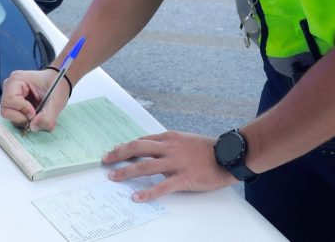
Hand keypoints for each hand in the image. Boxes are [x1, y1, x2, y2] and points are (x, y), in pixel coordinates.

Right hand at [0, 68, 70, 132]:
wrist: (59, 82)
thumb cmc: (57, 85)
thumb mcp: (56, 101)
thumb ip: (47, 117)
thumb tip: (33, 128)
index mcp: (17, 79)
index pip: (10, 100)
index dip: (22, 109)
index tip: (35, 112)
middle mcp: (9, 87)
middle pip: (6, 111)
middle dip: (22, 118)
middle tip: (36, 116)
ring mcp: (10, 95)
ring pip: (9, 116)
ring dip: (25, 120)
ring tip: (39, 116)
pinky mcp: (13, 103)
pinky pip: (14, 117)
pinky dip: (25, 119)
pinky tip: (36, 115)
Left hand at [103, 131, 233, 201]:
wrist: (229, 155)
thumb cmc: (209, 149)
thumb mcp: (186, 140)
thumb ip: (170, 144)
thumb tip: (154, 147)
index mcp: (170, 137)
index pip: (142, 140)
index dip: (126, 146)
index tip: (115, 150)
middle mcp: (170, 148)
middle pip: (137, 148)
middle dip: (118, 154)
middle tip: (105, 160)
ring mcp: (176, 163)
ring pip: (145, 166)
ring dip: (126, 171)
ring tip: (113, 177)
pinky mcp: (183, 178)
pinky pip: (162, 186)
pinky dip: (147, 192)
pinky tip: (136, 197)